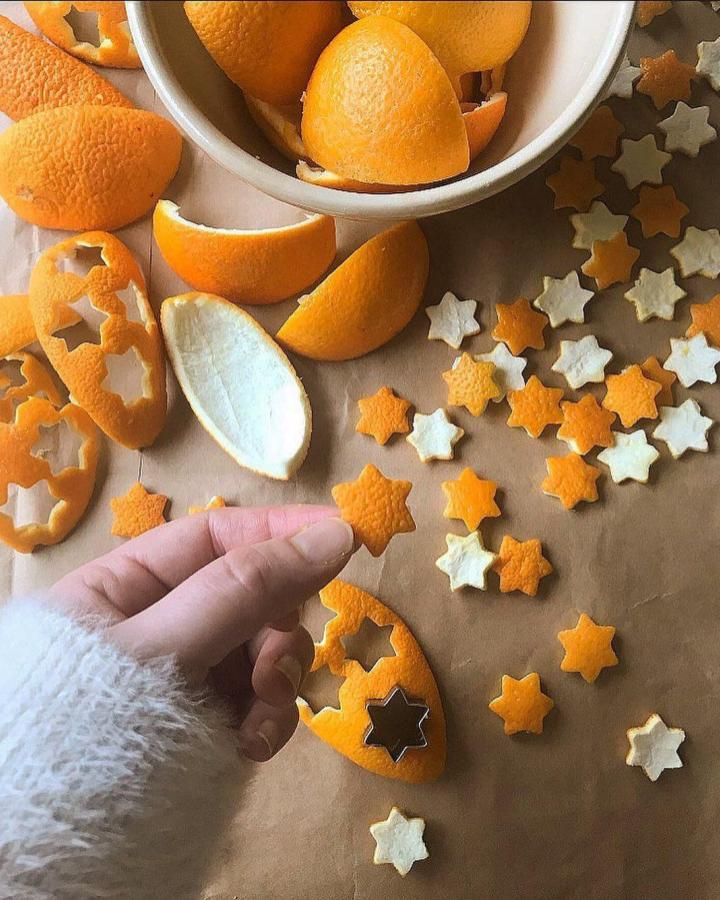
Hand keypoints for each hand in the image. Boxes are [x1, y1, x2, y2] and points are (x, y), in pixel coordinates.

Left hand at [47, 505, 355, 761]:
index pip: (216, 537)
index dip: (280, 530)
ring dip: (276, 682)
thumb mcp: (165, 647)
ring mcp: (187, 675)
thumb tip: (335, 532)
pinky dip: (266, 719)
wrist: (57, 848)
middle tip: (274, 670)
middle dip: (275, 630)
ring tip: (256, 721)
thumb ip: (246, 588)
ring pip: (262, 652)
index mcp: (127, 586)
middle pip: (251, 596)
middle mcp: (161, 624)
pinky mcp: (208, 722)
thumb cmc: (89, 729)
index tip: (345, 532)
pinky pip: (258, 702)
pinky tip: (250, 744)